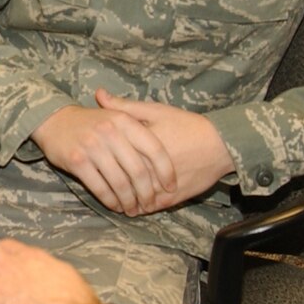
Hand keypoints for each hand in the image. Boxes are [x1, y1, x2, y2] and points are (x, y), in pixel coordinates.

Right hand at [30, 103, 176, 215]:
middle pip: (138, 171)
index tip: (172, 187)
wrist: (53, 120)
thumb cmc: (92, 121)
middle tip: (151, 205)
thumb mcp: (118, 115)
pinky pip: (100, 187)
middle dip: (147, 193)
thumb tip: (170, 152)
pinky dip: (110, 201)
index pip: (154, 149)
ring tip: (133, 210)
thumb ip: (142, 128)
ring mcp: (92, 147)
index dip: (166, 171)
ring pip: (119, 183)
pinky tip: (115, 206)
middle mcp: (110, 132)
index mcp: (125, 121)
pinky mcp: (77, 161)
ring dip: (129, 201)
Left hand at [91, 91, 233, 210]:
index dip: (95, 161)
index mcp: (139, 146)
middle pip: (118, 181)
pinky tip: (130, 206)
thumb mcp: (155, 111)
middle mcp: (148, 169)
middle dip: (104, 182)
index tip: (83, 157)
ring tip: (110, 196)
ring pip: (131, 198)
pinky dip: (137, 208)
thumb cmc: (186, 125)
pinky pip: (148, 208)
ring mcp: (159, 187)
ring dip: (120, 199)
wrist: (220, 145)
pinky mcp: (172, 199)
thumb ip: (124, 107)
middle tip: (92, 179)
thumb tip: (98, 95)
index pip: (109, 159)